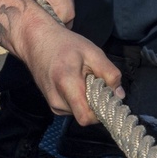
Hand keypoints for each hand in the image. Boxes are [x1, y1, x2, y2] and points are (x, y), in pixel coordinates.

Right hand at [0, 0, 121, 124]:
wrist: (36, 40)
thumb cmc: (64, 44)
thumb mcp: (92, 52)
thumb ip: (109, 74)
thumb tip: (120, 95)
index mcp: (67, 84)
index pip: (86, 117)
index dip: (102, 111)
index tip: (108, 97)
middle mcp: (56, 100)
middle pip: (86, 115)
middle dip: (96, 102)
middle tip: (96, 81)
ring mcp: (52, 104)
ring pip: (80, 112)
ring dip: (87, 100)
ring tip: (83, 79)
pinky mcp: (52, 105)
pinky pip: (73, 109)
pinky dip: (79, 99)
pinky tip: (76, 83)